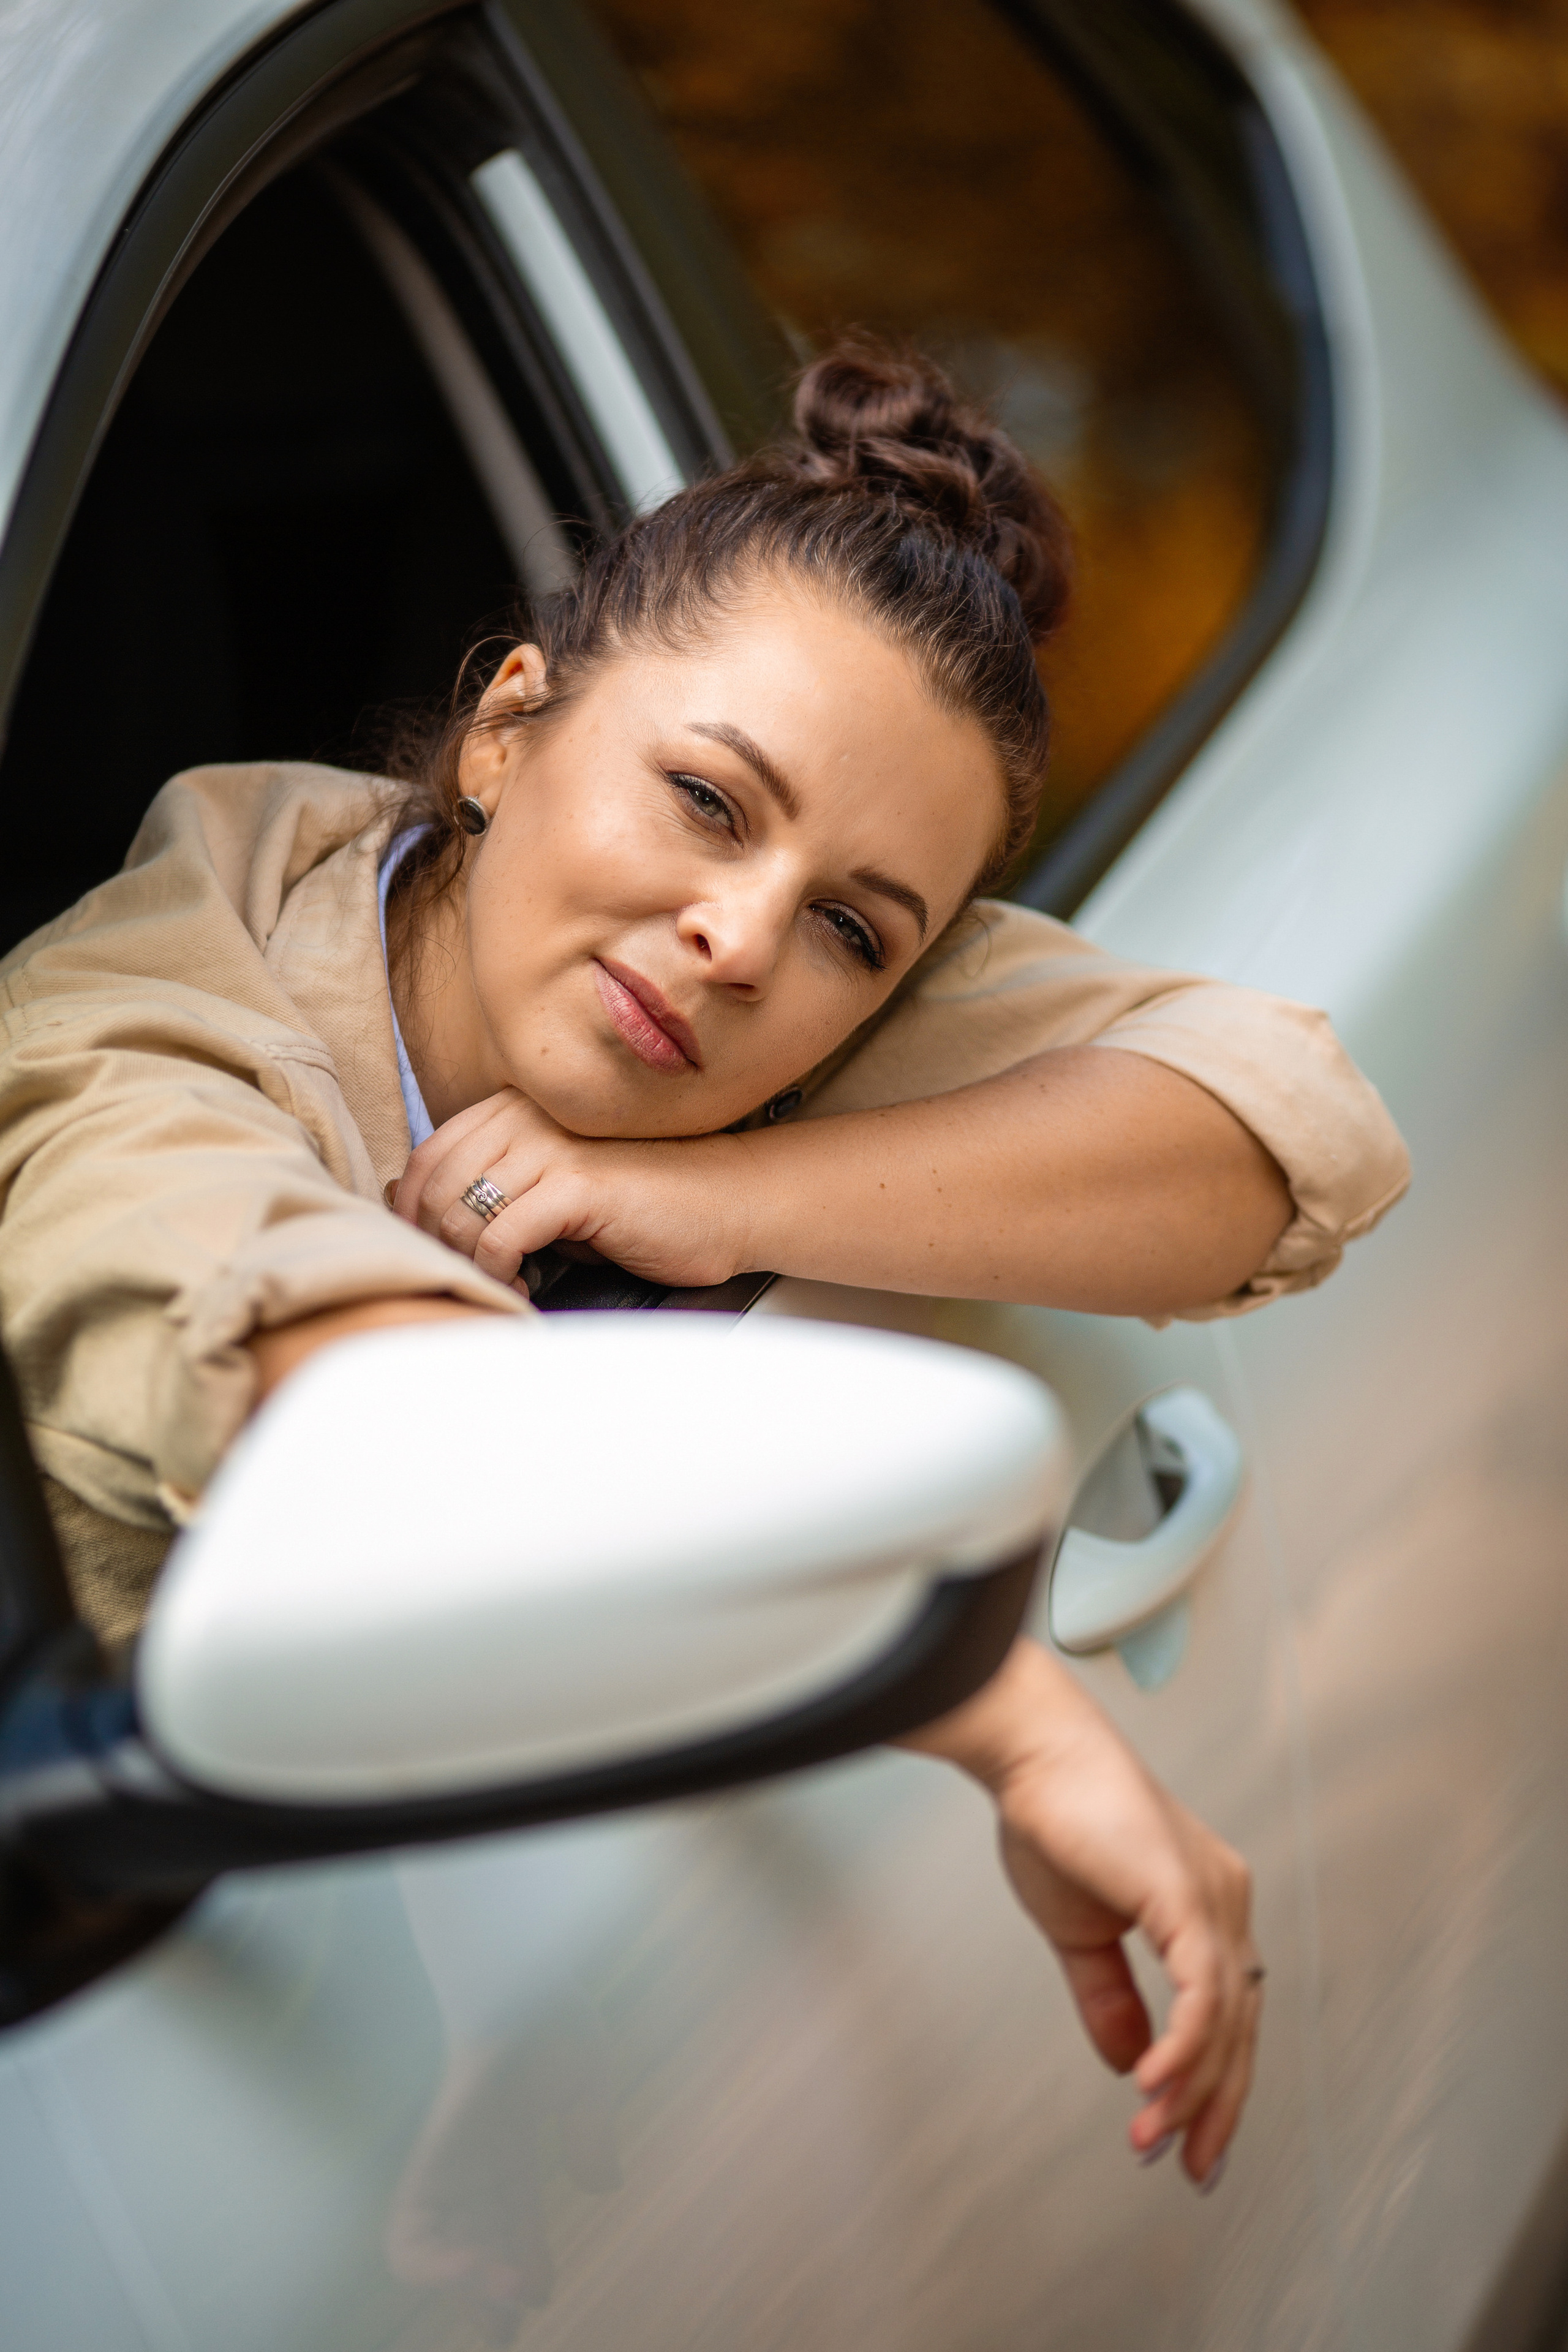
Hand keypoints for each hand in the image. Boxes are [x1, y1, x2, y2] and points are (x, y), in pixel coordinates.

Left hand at [392, 1088, 749, 1292]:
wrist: (727, 1202)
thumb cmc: (642, 1201)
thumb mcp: (556, 1187)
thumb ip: (499, 1189)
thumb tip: (429, 1220)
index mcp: (517, 1107)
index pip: (428, 1155)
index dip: (413, 1211)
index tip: (433, 1253)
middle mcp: (527, 1116)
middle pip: (435, 1187)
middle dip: (439, 1245)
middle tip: (465, 1278)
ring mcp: (552, 1146)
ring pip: (461, 1213)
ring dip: (470, 1263)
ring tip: (499, 1284)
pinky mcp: (577, 1184)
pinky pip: (502, 1237)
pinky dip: (502, 1274)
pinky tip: (525, 1288)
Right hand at [903, 1638, 1260, 2187]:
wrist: (1031, 1755)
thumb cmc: (1054, 1816)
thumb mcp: (1079, 1932)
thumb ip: (1109, 1998)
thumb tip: (1133, 2062)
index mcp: (1206, 1904)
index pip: (1228, 2012)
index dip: (1213, 2082)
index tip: (1189, 2140)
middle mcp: (1224, 1899)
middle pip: (1242, 2026)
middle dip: (1214, 2105)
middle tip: (1186, 2164)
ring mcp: (1214, 1896)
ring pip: (1226, 2018)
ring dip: (1190, 2088)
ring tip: (1154, 2136)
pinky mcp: (1188, 1895)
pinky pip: (1203, 1991)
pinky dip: (1186, 2045)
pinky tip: (1157, 2083)